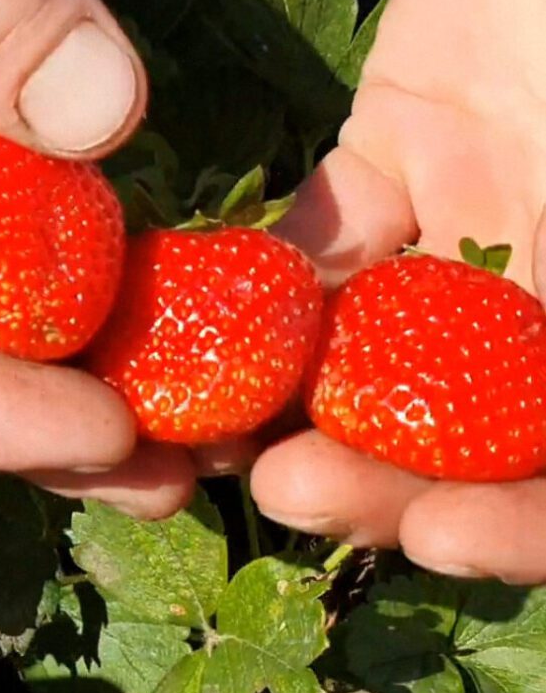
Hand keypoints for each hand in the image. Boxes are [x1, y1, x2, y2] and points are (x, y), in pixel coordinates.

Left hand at [250, 0, 545, 582]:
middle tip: (283, 485)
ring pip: (377, 352)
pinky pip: (319, 246)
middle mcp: (543, 299)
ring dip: (294, 397)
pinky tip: (183, 316)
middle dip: (380, 473)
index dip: (522, 524)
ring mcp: (479, 230)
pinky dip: (255, 288)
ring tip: (208, 425)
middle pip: (462, 434)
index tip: (439, 534)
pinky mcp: (395, 158)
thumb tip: (533, 444)